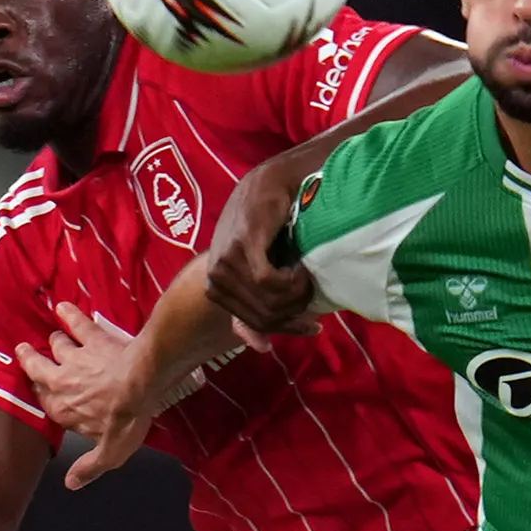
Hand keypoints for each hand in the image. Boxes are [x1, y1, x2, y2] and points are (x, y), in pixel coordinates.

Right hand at [13, 303, 158, 488]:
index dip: (42, 394)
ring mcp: (74, 357)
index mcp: (61, 409)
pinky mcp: (91, 338)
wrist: (142, 383)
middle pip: (36, 367)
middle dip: (29, 358)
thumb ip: (89, 467)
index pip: (44, 401)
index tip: (39, 387)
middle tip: (24, 350)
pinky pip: (76, 322)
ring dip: (54, 340)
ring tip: (53, 335)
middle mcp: (60, 381)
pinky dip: (69, 313)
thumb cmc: (125, 420)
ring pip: (55, 345)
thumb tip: (71, 484)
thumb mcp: (110, 453)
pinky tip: (64, 306)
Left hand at [209, 160, 319, 337]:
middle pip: (264, 317)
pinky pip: (268, 282)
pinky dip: (292, 281)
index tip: (315, 325)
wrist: (272, 183)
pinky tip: (302, 266)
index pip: (254, 324)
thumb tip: (263, 348)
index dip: (287, 328)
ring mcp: (226, 260)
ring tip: (309, 276)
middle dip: (296, 313)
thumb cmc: (271, 226)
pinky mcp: (242, 245)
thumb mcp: (262, 270)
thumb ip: (258, 306)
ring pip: (269, 302)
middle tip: (315, 292)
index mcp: (216, 286)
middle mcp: (215, 275)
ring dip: (297, 294)